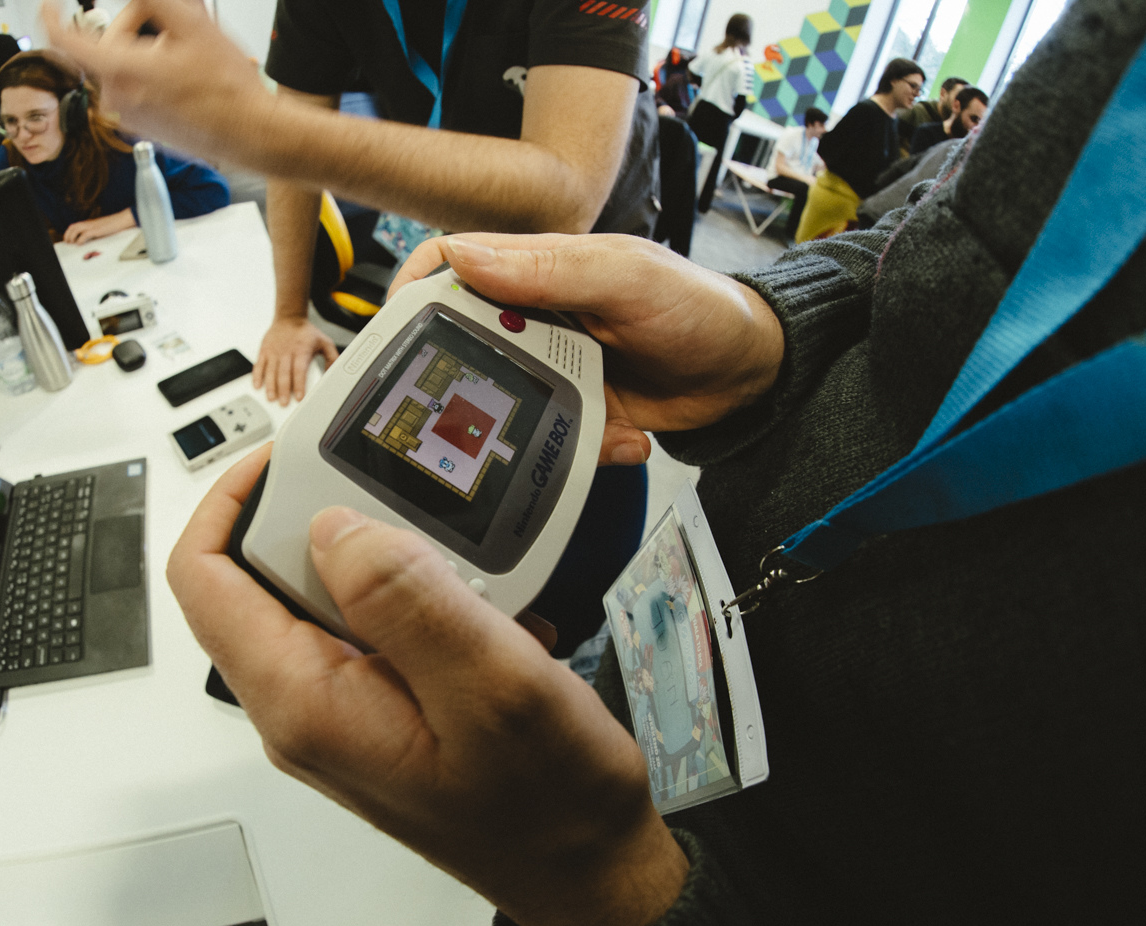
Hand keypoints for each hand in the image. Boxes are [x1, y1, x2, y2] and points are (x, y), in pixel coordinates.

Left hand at [45, 0, 274, 164]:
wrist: (251, 133)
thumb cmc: (227, 90)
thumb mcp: (192, 24)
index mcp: (120, 72)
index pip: (66, 39)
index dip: (54, 15)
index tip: (52, 3)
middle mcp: (118, 99)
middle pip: (108, 45)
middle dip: (136, 26)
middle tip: (173, 27)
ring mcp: (130, 117)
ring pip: (124, 65)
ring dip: (148, 51)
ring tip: (187, 57)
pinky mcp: (144, 127)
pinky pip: (136, 87)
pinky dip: (153, 73)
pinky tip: (187, 78)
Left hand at [62, 209, 134, 244]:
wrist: (123, 219)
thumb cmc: (116, 225)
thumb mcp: (103, 229)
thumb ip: (97, 233)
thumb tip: (92, 241)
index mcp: (91, 223)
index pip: (75, 225)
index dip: (69, 232)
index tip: (68, 239)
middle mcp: (90, 223)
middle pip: (73, 226)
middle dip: (67, 234)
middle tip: (67, 242)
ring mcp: (93, 226)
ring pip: (76, 229)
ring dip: (71, 237)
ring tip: (71, 243)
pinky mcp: (97, 230)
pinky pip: (85, 234)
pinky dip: (80, 239)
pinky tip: (79, 243)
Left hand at [168, 448, 687, 925]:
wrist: (586, 871)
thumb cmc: (549, 806)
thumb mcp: (494, 688)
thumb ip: (408, 602)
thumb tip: (334, 529)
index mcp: (306, 704)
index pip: (204, 579)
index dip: (230, 499)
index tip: (290, 455)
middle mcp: (304, 710)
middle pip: (254, 578)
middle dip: (314, 517)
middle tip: (386, 485)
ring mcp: (336, 711)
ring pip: (315, 597)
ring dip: (376, 556)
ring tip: (447, 548)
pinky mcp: (374, 708)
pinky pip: (366, 626)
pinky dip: (411, 594)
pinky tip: (474, 602)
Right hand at [254, 315, 338, 405]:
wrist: (289, 316)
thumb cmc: (306, 332)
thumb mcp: (324, 342)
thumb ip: (332, 358)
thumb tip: (334, 373)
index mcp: (301, 350)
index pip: (299, 370)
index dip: (299, 385)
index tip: (299, 397)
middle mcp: (286, 351)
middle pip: (284, 373)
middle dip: (283, 390)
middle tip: (284, 403)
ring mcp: (274, 351)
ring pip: (270, 371)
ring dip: (270, 386)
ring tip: (271, 398)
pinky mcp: (264, 350)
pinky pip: (259, 364)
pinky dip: (257, 376)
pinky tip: (257, 386)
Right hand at [390, 233, 785, 433]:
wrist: (751, 372)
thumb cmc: (697, 307)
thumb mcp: (626, 277)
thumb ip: (550, 269)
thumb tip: (465, 256)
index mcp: (536, 271)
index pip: (451, 268)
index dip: (413, 292)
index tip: (393, 331)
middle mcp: (533, 319)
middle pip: (463, 346)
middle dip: (469, 382)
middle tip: (480, 410)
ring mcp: (552, 369)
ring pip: (504, 405)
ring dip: (538, 426)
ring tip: (592, 425)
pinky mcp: (574, 413)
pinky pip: (550, 441)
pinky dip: (586, 449)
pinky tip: (626, 439)